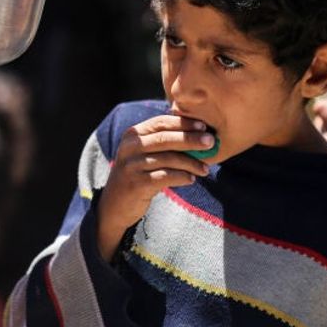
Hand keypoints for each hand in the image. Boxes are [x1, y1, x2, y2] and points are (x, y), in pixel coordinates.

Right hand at [96, 115, 212, 260]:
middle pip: (165, 139)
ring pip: (169, 159)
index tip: (204, 126)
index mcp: (132, 135)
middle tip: (211, 142)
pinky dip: (182, 177)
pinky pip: (166, 177)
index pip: (161, 122)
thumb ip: (162, 141)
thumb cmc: (138, 174)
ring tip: (205, 169)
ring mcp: (131, 165)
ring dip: (191, 163)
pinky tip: (192, 179)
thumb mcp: (143, 153)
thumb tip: (199, 133)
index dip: (183, 123)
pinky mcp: (136, 183)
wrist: (115, 204)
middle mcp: (129, 148)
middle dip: (191, 139)